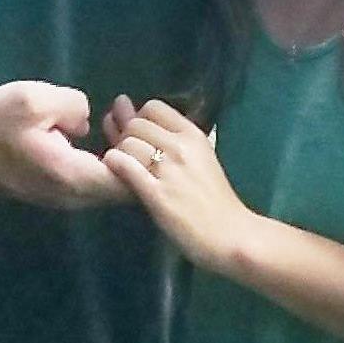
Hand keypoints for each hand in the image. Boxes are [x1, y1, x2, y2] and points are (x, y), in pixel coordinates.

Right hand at [0, 80, 126, 209]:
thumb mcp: (33, 100)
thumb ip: (73, 106)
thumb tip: (89, 121)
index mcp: (72, 177)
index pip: (130, 181)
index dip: (144, 152)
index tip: (138, 121)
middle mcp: (74, 196)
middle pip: (126, 185)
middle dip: (137, 150)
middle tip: (130, 111)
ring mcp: (66, 196)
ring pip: (111, 183)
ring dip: (122, 151)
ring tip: (119, 113)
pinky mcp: (58, 189)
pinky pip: (96, 178)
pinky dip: (107, 155)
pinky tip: (102, 125)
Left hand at [101, 97, 258, 273]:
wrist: (230, 235)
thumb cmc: (215, 199)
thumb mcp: (201, 158)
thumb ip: (175, 139)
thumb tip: (147, 118)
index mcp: (193, 134)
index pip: (154, 107)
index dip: (141, 119)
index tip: (141, 136)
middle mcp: (180, 146)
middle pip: (136, 124)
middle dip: (127, 136)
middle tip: (128, 154)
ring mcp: (168, 170)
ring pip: (128, 143)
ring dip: (120, 152)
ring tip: (124, 167)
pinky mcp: (156, 194)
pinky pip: (126, 166)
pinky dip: (115, 162)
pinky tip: (113, 167)